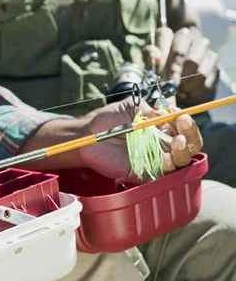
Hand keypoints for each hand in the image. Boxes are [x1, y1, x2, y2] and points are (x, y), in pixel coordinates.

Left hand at [77, 98, 202, 181]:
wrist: (88, 136)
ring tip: (177, 140)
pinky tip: (166, 157)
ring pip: (182, 160)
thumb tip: (165, 113)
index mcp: (160, 128)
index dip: (186, 121)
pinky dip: (169, 166)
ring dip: (184, 150)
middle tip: (183, 124)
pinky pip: (164, 174)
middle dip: (191, 134)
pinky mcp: (145, 174)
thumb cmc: (107, 120)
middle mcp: (161, 145)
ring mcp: (154, 160)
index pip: (184, 128)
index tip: (180, 114)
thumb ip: (148, 108)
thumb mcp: (130, 106)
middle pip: (190, 145)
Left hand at [143, 27, 218, 104]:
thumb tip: (155, 57)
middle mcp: (199, 42)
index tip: (170, 80)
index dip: (175, 68)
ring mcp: (210, 55)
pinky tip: (186, 93)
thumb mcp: (151, 54)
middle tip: (173, 87)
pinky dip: (195, 92)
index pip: (181, 51)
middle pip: (192, 62)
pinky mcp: (216, 69)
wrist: (178, 67)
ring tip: (178, 90)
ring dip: (188, 86)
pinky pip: (207, 83)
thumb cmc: (161, 59)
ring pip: (202, 73)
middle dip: (181, 78)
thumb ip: (149, 53)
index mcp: (183, 35)